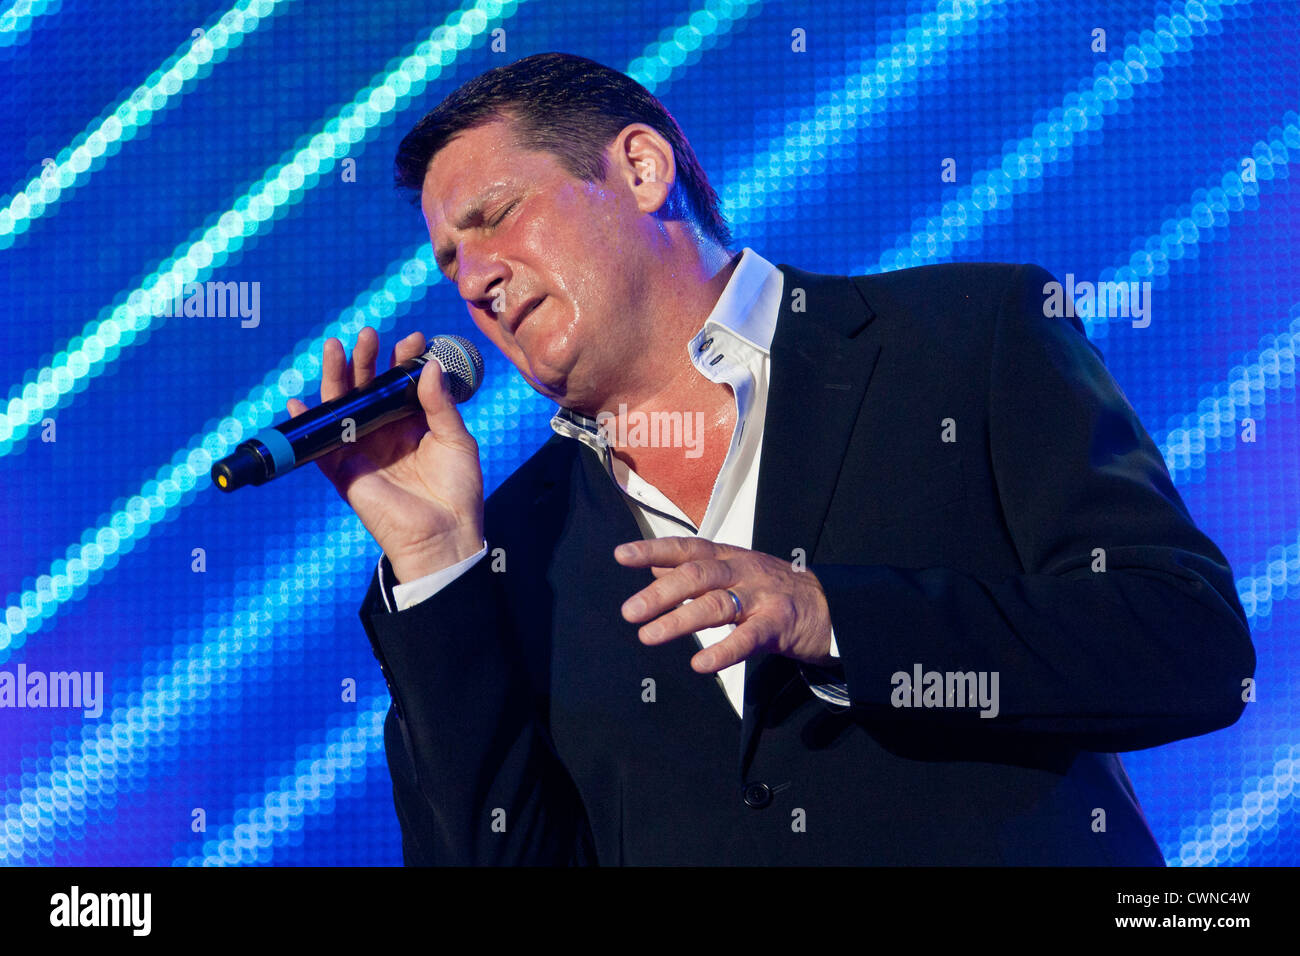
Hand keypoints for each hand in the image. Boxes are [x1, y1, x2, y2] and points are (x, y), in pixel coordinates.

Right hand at [287, 327, 484, 582]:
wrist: (443, 535)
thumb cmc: (457, 491)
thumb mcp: (456, 441)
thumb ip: (440, 405)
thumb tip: (428, 367)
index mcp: (413, 424)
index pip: (401, 384)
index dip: (403, 361)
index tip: (413, 340)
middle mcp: (385, 432)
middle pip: (368, 389)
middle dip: (367, 360)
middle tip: (369, 335)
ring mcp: (363, 450)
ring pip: (342, 407)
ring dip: (336, 377)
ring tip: (336, 347)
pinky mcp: (344, 471)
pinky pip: (319, 446)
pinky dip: (307, 424)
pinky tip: (298, 402)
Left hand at [614, 537, 833, 673]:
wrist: (831, 606)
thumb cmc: (772, 589)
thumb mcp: (733, 571)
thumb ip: (694, 570)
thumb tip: (653, 566)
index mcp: (728, 557)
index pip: (686, 548)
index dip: (653, 549)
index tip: (620, 555)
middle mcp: (741, 571)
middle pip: (696, 576)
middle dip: (659, 593)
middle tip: (629, 612)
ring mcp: (761, 597)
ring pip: (717, 604)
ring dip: (680, 621)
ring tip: (649, 637)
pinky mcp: (779, 624)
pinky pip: (748, 638)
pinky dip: (723, 651)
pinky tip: (701, 664)